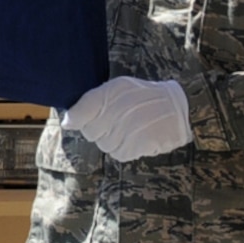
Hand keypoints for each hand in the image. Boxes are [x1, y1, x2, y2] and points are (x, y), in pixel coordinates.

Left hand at [61, 76, 190, 161]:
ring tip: (129, 127)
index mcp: (107, 94)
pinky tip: (135, 137)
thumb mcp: (116, 88)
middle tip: (117, 119)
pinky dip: (124, 148)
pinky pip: (119, 153)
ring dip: (113, 139)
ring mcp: (124, 131)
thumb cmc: (143, 96)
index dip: (81, 118)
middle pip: (90, 133)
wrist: (177, 106)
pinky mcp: (136, 146)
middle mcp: (114, 112)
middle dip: (99, 128)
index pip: (76, 117)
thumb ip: (87, 103)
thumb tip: (66, 124)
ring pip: (104, 145)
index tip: (94, 115)